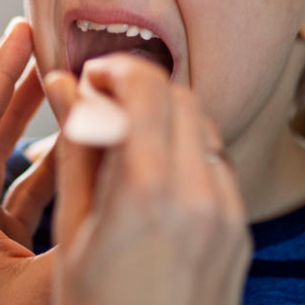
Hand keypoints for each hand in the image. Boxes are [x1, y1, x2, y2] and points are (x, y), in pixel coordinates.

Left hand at [0, 18, 58, 304]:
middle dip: (8, 82)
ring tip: (57, 77)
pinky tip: (73, 144)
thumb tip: (106, 128)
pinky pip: (17, 188)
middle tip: (35, 37)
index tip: (21, 31)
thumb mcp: (57, 267)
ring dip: (27, 118)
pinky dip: (43, 160)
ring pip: (0, 158)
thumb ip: (82, 200)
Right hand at [46, 55, 252, 304]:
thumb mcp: (72, 234)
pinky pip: (216, 163)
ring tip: (123, 137)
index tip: (87, 79)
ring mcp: (226, 214)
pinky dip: (184, 149)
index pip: (146, 88)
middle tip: (101, 102)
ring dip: (163, 114)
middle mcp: (198, 195)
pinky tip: (151, 173)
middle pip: (178, 96)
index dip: (114, 70)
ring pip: (201, 124)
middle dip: (138, 85)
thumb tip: (66, 87)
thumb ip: (77, 151)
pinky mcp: (239, 230)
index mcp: (148, 193)